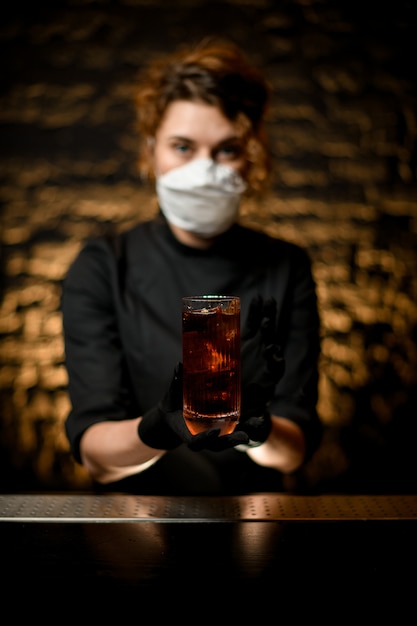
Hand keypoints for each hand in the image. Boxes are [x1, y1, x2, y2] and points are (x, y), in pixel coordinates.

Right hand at [138, 364, 248, 451]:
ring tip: (256, 425)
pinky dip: (243, 428)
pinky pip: (231, 432)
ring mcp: (210, 437)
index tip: (215, 432)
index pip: (196, 441)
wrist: (171, 417)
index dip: (205, 438)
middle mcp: (200, 439)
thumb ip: (176, 383)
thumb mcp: (171, 396)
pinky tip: (257, 419)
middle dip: (231, 441)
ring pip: (227, 440)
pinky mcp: (217, 431)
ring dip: (242, 435)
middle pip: (217, 445)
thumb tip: (179, 365)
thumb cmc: (171, 406)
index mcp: (186, 434)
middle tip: (245, 436)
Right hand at [238, 295, 284, 444]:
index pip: (275, 368)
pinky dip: (254, 314)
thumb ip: (253, 426)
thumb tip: (258, 424)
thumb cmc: (245, 419)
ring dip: (265, 316)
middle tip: (268, 316)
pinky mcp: (245, 346)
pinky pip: (251, 327)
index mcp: (267, 382)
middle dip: (270, 330)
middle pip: (270, 343)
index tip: (273, 350)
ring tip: (266, 300)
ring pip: (263, 331)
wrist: (236, 410)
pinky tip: (256, 299)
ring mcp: (255, 351)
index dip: (275, 358)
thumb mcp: (250, 426)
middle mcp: (264, 364)